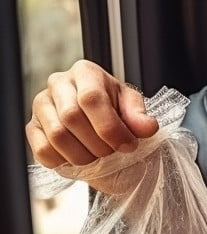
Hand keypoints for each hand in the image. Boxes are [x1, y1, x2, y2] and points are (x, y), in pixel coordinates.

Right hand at [26, 59, 159, 167]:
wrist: (100, 130)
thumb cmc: (116, 115)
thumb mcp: (133, 112)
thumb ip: (139, 117)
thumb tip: (146, 126)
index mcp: (86, 72)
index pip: (91, 98)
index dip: (110, 128)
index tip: (128, 145)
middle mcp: (59, 83)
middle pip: (72, 118)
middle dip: (98, 144)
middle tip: (111, 152)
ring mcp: (41, 105)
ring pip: (57, 136)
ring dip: (83, 155)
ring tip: (96, 156)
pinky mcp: (32, 128)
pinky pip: (43, 150)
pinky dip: (64, 161)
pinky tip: (78, 157)